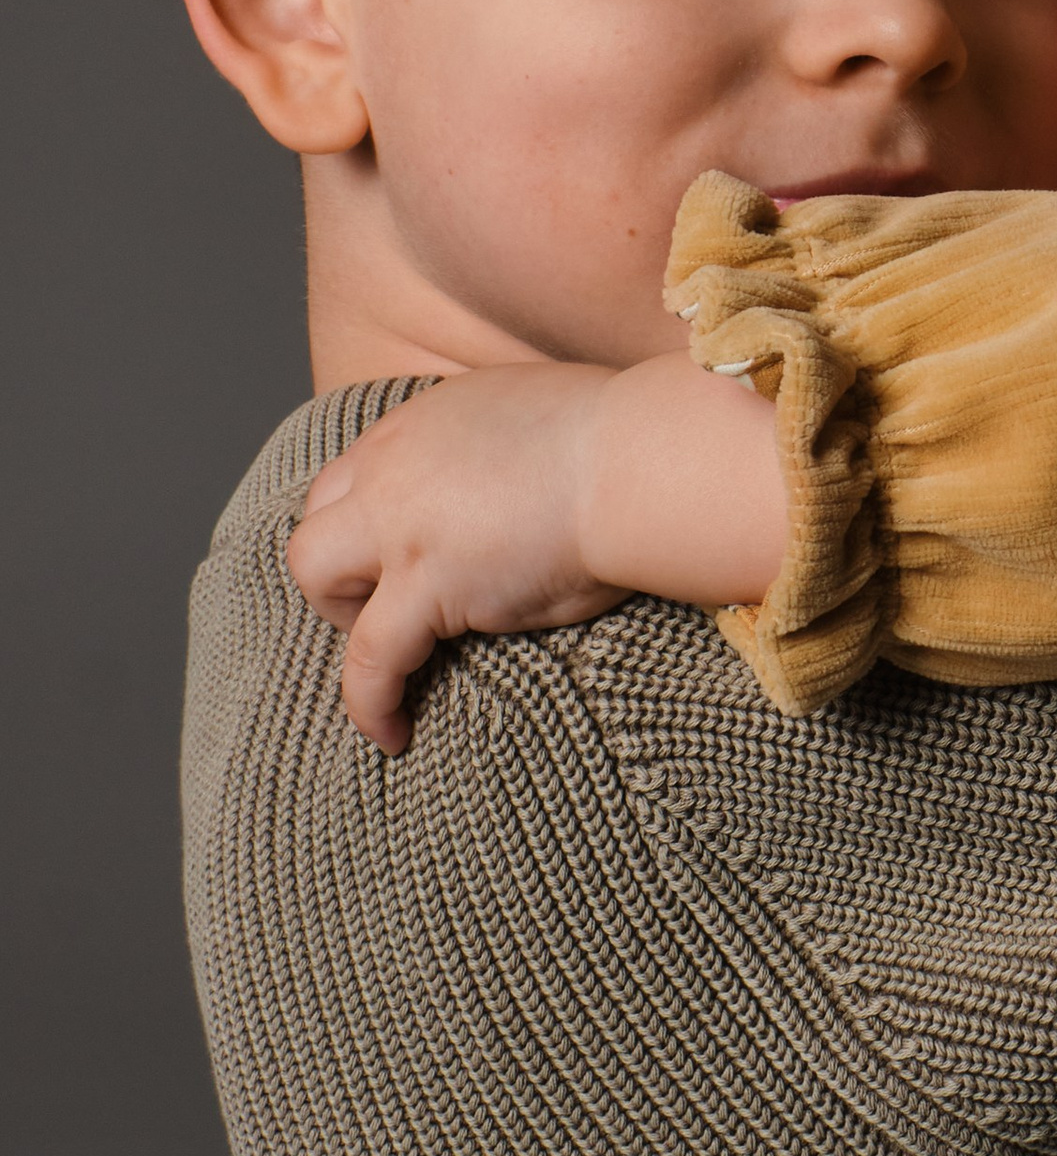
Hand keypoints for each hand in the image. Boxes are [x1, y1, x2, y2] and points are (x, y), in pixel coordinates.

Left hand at [290, 366, 627, 754]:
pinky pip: (370, 657)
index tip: (395, 558)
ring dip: (344, 619)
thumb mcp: (540, 420)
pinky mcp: (427, 585)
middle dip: (340, 570)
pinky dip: (369, 702)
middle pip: (317, 520)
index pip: (354, 475)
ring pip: (316, 573)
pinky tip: (389, 734)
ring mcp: (403, 524)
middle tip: (395, 604)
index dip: (364, 523)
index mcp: (425, 423)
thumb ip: (503, 451)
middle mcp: (397, 466)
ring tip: (394, 660)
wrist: (641, 460)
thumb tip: (523, 487)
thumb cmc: (625, 442)